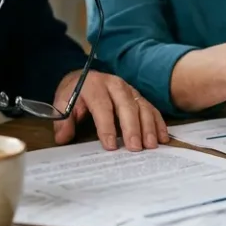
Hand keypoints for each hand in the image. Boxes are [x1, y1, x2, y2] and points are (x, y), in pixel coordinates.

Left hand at [52, 70, 168, 151]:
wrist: (85, 77)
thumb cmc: (75, 94)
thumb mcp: (63, 102)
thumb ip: (63, 120)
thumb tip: (63, 138)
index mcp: (94, 85)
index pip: (102, 106)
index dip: (106, 126)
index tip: (110, 145)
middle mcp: (115, 85)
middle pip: (126, 106)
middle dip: (132, 128)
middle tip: (135, 148)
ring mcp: (129, 90)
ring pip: (142, 107)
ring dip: (148, 127)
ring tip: (151, 145)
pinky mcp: (139, 96)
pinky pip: (151, 109)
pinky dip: (158, 123)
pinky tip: (162, 138)